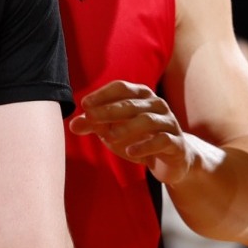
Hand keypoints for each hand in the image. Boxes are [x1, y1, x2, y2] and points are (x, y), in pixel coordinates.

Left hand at [70, 81, 193, 183]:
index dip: (103, 94)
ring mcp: (169, 123)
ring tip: (107, 137)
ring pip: (148, 120)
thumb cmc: (140, 138)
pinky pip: (162, 140)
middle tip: (90, 117)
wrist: (173, 160)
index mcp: (142, 96)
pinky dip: (145, 145)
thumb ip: (95, 125)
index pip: (121, 87)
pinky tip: (130, 152)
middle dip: (109, 110)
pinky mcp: (176, 143)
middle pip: (132, 103)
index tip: (85, 104)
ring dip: (126, 127)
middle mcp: (157, 105)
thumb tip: (72, 125)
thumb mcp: (114, 130)